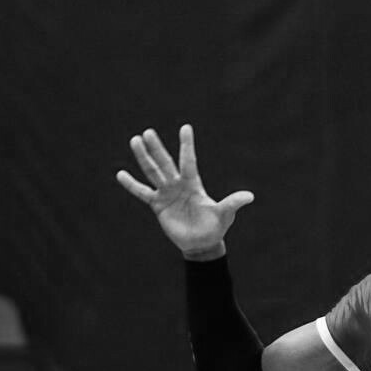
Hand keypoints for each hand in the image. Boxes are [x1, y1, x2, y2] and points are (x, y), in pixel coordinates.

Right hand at [116, 125, 253, 258]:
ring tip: (135, 141)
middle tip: (148, 132)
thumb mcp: (224, 214)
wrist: (202, 243)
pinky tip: (120, 174)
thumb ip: (233, 203)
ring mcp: (167, 194)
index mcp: (194, 184)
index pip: (189, 161)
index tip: (186, 127)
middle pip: (166, 163)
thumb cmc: (215, 227)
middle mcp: (179, 185)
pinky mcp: (158, 205)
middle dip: (157, 148)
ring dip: (144, 158)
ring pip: (152, 172)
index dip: (187, 145)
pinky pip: (142, 193)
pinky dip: (132, 185)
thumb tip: (250, 196)